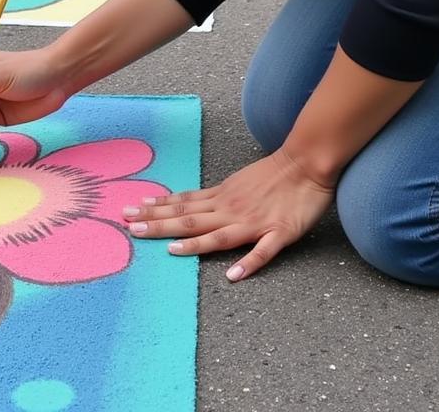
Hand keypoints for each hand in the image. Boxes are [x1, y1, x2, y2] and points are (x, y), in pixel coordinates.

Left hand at [122, 148, 334, 281]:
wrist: (307, 163)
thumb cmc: (273, 172)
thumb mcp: (236, 181)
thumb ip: (215, 196)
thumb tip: (190, 202)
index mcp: (221, 196)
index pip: (182, 203)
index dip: (156, 209)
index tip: (131, 211)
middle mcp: (231, 208)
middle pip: (190, 218)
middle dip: (159, 224)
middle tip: (131, 229)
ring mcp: (254, 222)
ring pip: (218, 235)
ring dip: (193, 243)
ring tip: (170, 250)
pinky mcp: (280, 233)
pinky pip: (263, 251)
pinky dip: (249, 263)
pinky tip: (234, 275)